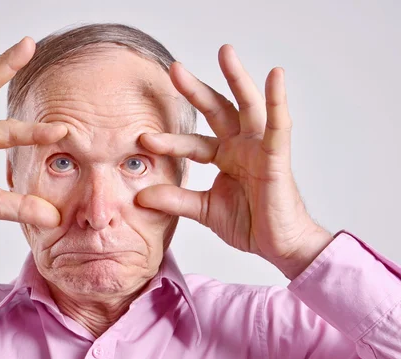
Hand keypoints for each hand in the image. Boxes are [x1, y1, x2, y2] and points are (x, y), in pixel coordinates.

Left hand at [136, 45, 332, 279]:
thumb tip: (140, 196)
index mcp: (224, 157)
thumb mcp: (203, 209)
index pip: (192, 143)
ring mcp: (260, 148)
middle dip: (196, 90)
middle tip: (173, 69)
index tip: (143, 138)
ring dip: (237, 79)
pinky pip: (279, 127)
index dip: (170, 141)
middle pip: (217, 111)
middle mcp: (241, 146)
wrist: (277, 245)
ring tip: (224, 53)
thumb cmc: (248, 223)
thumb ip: (175, 200)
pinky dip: (277, 102)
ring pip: (247, 107)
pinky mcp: (277, 157)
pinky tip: (274, 77)